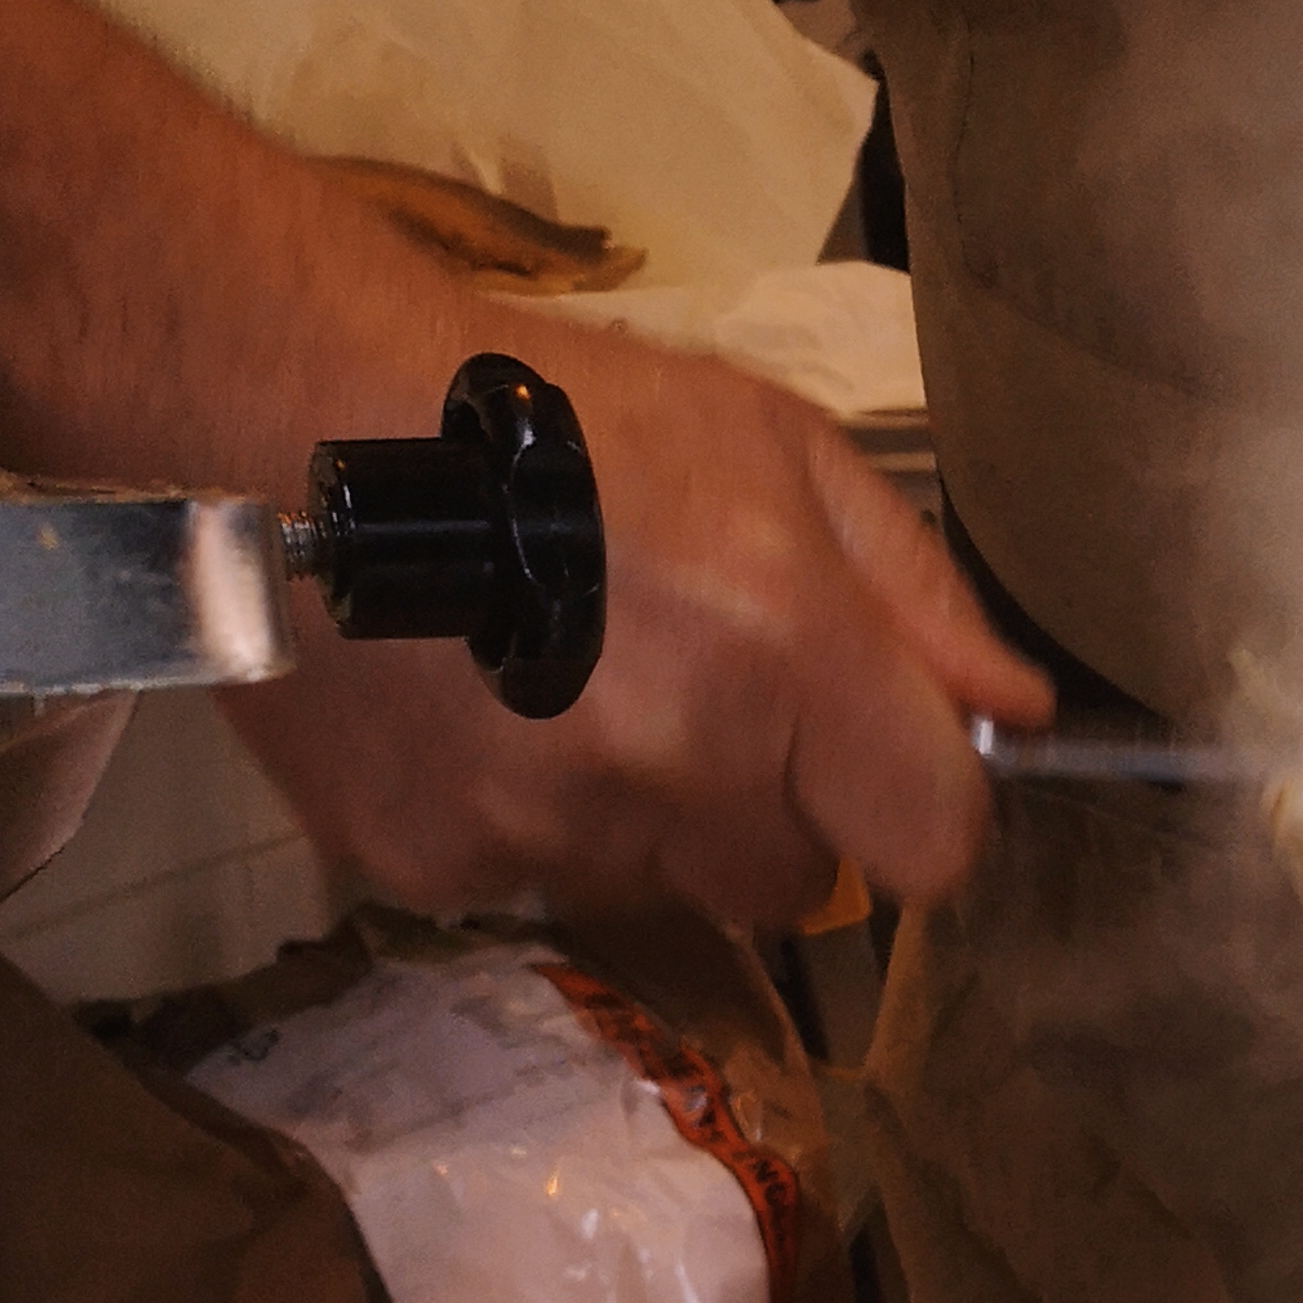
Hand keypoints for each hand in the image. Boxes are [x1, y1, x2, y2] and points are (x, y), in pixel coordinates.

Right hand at [220, 319, 1049, 930]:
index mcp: (785, 658)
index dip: (911, 808)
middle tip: (686, 687)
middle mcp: (675, 766)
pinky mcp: (430, 864)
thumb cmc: (552, 416)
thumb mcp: (771, 450)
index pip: (931, 845)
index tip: (868, 763)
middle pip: (789, 887)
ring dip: (637, 816)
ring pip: (654, 887)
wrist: (288, 414)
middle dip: (763, 809)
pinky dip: (517, 817)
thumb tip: (1014, 712)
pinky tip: (469, 706)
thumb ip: (913, 595)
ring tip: (555, 678)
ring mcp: (544, 830)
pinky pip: (526, 884)